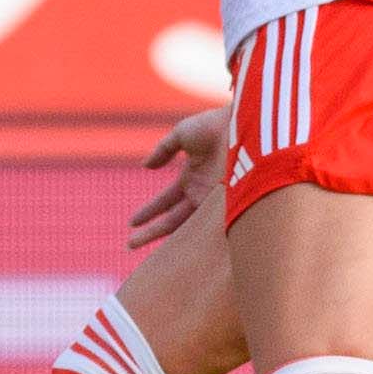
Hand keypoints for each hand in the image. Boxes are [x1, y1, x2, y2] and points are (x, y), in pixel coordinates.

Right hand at [122, 107, 228, 250]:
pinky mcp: (224, 204)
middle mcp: (200, 194)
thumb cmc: (214, 126)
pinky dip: (191, 236)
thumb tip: (145, 166)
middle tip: (130, 245)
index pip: (166, 202)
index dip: (149, 212)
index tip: (132, 223)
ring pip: (185, 227)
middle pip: (172, 220)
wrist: (242, 124)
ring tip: (143, 247)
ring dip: (164, 237)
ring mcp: (212, 201)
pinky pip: (206, 225)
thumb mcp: (182, 134)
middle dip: (151, 232)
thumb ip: (163, 150)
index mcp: (191, 178)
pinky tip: (178, 249)